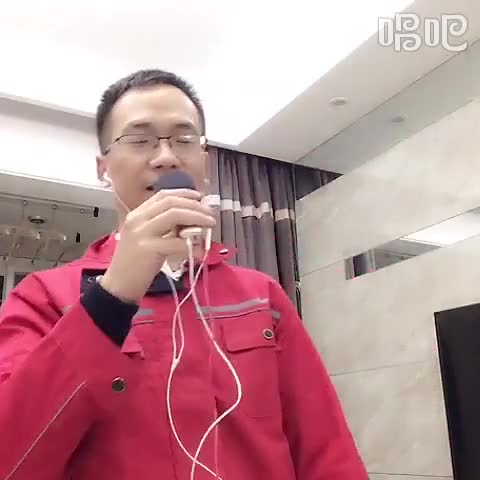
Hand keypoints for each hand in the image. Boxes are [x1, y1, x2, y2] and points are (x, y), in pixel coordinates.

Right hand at [100, 189, 215, 302]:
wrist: (119, 285)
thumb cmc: (136, 262)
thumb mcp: (147, 238)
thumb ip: (164, 227)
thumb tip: (191, 221)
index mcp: (137, 214)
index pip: (163, 195)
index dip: (184, 194)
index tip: (199, 197)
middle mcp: (138, 219)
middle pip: (171, 203)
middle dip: (195, 206)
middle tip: (210, 214)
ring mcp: (141, 233)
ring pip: (174, 215)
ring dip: (196, 218)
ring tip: (210, 225)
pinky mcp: (148, 249)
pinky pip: (176, 242)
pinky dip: (191, 246)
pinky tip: (200, 252)